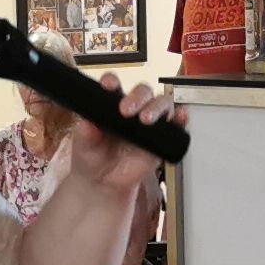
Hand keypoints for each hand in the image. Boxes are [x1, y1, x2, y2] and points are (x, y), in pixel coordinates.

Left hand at [66, 77, 183, 196]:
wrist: (106, 182)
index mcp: (111, 105)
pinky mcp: (163, 138)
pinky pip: (176, 124)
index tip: (108, 86)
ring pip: (161, 103)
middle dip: (137, 97)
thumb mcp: (83, 147)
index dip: (112, 82)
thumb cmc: (94, 159)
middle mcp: (133, 109)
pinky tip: (180, 118)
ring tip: (146, 120)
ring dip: (156, 107)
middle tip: (126, 111)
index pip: (115, 85)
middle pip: (143, 91)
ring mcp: (150, 123)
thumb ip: (85, 134)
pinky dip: (181, 118)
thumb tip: (88, 124)